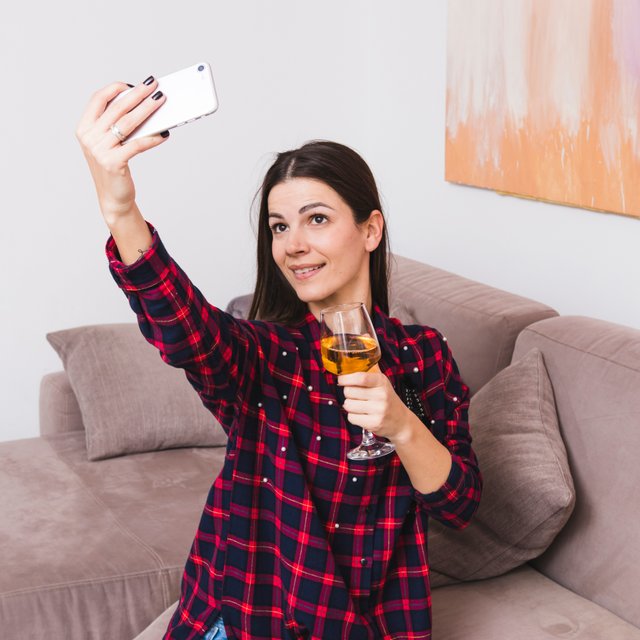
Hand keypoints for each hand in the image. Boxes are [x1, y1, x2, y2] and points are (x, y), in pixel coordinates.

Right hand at [75, 77, 167, 223]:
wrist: (113, 198)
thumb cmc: (114, 167)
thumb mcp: (110, 143)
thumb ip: (118, 125)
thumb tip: (144, 105)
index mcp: (84, 128)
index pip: (98, 99)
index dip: (115, 88)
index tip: (133, 84)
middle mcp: (89, 137)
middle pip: (117, 108)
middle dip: (138, 94)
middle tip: (153, 85)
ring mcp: (99, 150)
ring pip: (128, 123)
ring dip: (147, 110)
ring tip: (161, 101)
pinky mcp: (113, 163)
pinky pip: (137, 145)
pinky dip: (152, 138)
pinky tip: (164, 133)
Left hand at [338, 365, 414, 442]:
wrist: (401, 421)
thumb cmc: (387, 399)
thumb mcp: (382, 383)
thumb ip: (369, 372)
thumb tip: (353, 359)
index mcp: (382, 382)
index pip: (360, 378)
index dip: (346, 378)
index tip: (341, 380)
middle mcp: (381, 395)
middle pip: (349, 392)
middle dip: (348, 393)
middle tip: (355, 395)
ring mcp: (379, 410)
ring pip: (348, 405)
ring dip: (350, 405)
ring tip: (359, 405)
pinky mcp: (374, 424)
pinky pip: (351, 417)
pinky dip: (353, 416)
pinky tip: (362, 414)